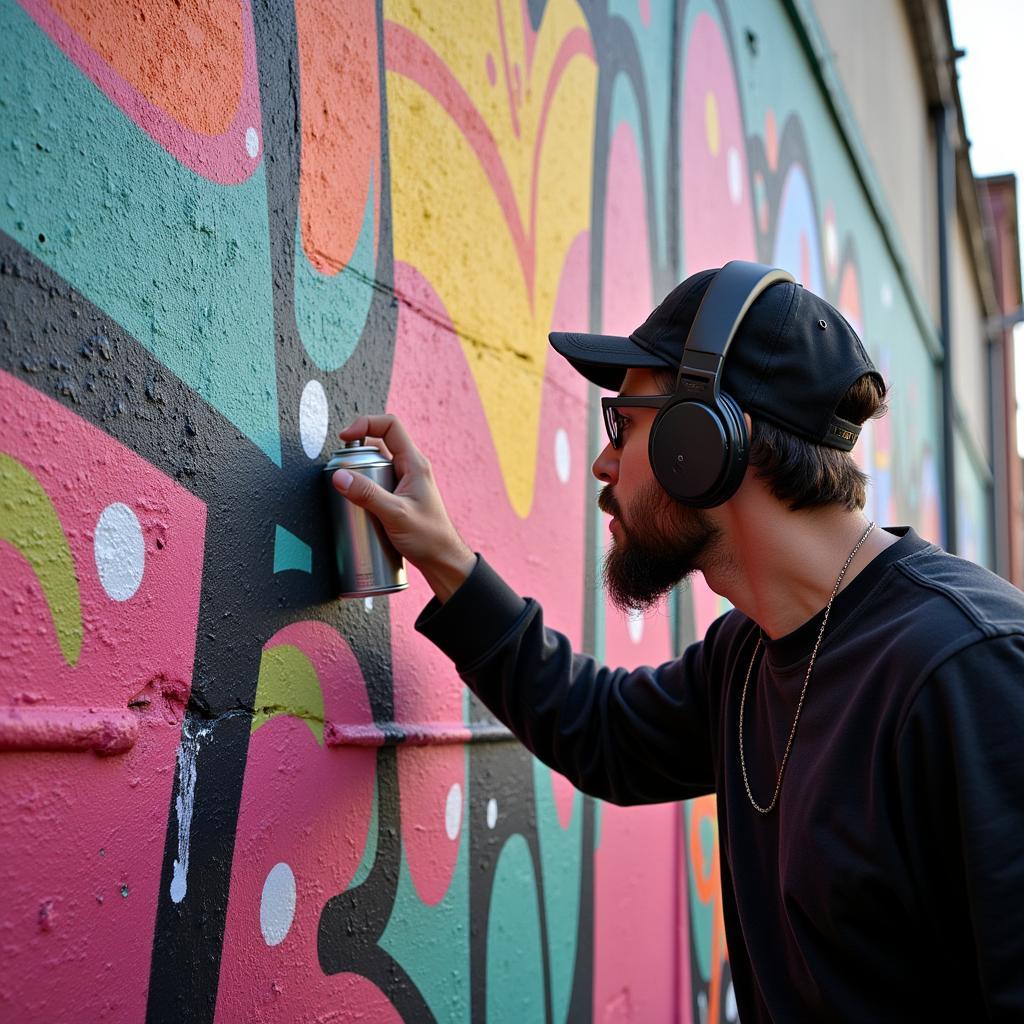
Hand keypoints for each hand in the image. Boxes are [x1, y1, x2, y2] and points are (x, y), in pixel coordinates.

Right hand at [332, 414, 475, 602]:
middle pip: (379, 444)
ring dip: (359, 473)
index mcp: (414, 463)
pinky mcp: (400, 495)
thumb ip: (368, 494)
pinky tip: (358, 506)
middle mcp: (411, 467)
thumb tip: (339, 476)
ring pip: (376, 464)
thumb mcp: (395, 515)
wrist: (442, 560)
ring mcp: (406, 481)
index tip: (345, 438)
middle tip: (344, 474)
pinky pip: (378, 481)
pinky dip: (365, 488)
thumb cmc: (428, 538)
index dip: (365, 423)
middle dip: (357, 454)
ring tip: (349, 493)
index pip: (390, 425)